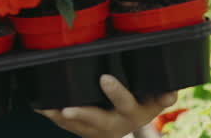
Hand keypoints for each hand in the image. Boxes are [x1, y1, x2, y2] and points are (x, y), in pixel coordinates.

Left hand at [36, 75, 175, 137]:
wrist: (127, 131)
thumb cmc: (141, 106)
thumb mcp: (154, 102)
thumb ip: (163, 96)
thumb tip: (171, 93)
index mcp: (133, 113)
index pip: (126, 103)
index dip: (116, 93)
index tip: (105, 79)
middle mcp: (113, 124)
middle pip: (96, 119)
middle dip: (82, 113)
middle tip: (68, 108)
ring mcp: (95, 130)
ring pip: (75, 124)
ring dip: (59, 116)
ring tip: (45, 108)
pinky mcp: (81, 129)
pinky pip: (64, 124)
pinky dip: (51, 114)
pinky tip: (39, 106)